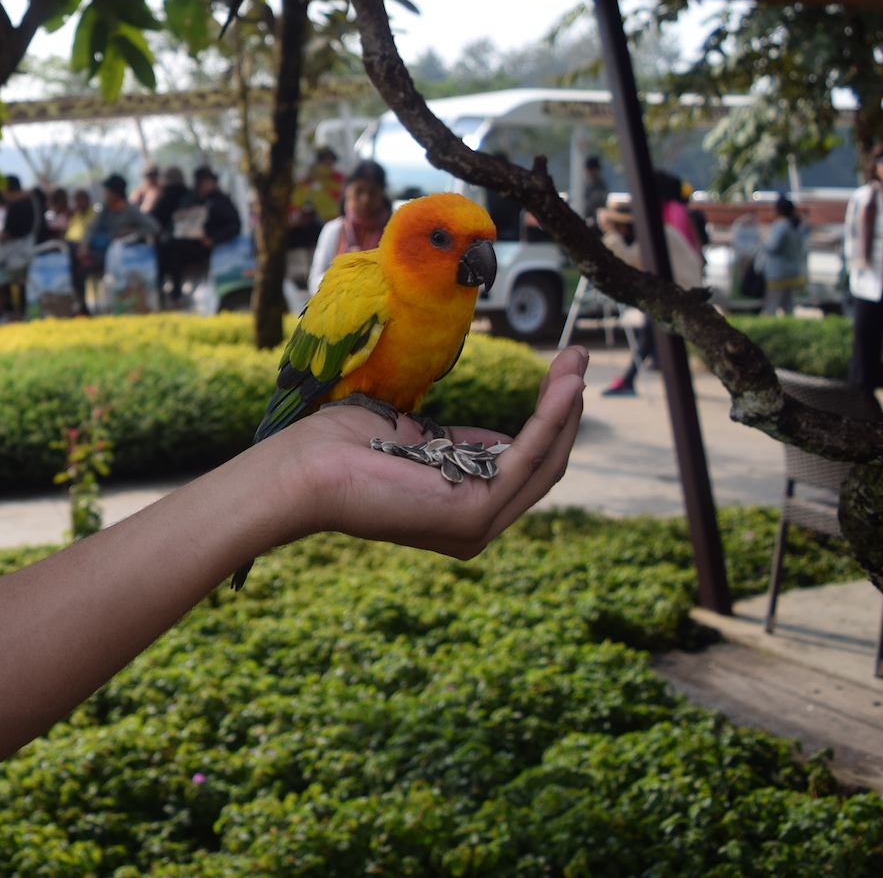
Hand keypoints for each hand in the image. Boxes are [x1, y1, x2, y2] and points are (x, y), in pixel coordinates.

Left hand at [265, 347, 585, 558]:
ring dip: (566, 407)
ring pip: (543, 460)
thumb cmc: (341, 446)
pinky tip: (563, 385)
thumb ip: (457, 443)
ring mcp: (476, 524)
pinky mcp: (473, 512)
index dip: (547, 418)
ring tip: (577, 361)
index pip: (522, 466)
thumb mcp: (413, 440)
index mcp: (460, 508)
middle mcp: (475, 525)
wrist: (303, 467)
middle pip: (543, 463)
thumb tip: (503, 439)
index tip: (561, 372)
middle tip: (579, 358)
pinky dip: (551, 419)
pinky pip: (526, 458)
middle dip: (565, 408)